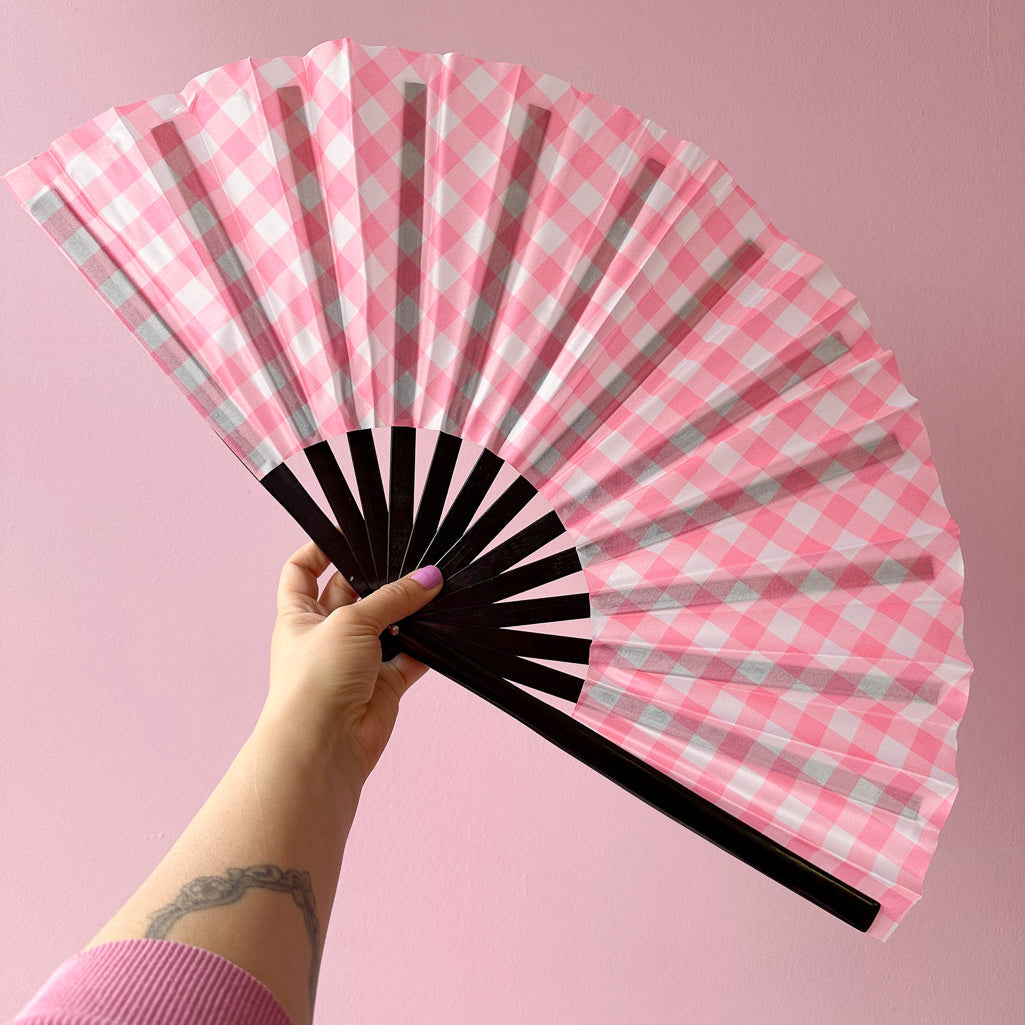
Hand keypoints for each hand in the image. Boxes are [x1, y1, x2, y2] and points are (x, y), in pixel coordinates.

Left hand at [261, 539, 443, 797]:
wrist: (323, 745)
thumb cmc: (314, 681)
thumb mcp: (351, 622)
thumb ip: (392, 598)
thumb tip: (428, 578)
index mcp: (299, 616)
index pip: (301, 572)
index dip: (319, 550)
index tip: (348, 534)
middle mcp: (325, 636)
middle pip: (353, 594)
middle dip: (379, 580)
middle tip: (408, 559)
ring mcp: (355, 661)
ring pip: (387, 626)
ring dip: (407, 612)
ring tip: (433, 587)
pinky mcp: (383, 685)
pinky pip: (409, 657)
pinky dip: (425, 646)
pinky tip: (443, 627)